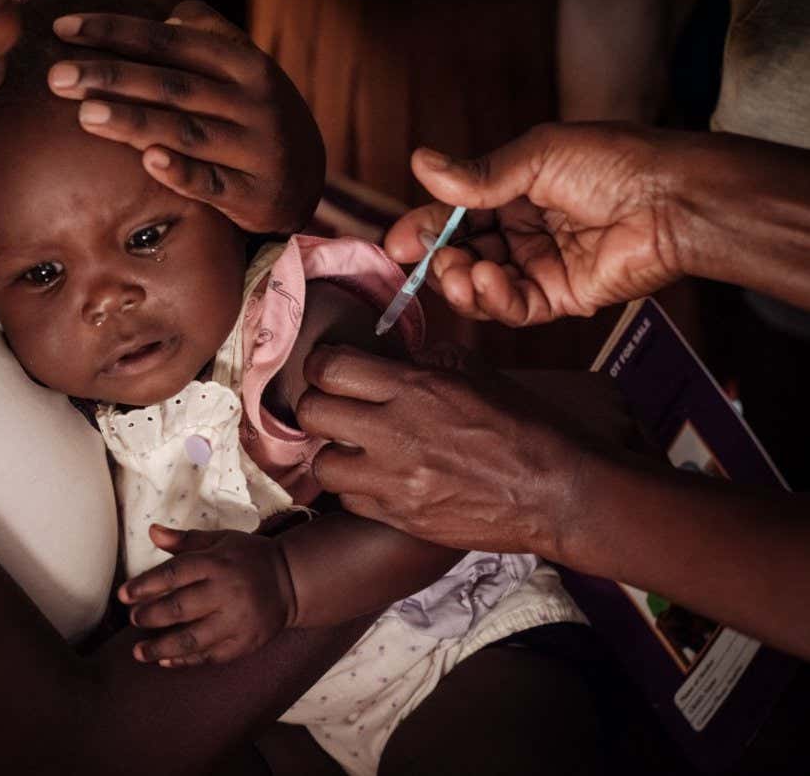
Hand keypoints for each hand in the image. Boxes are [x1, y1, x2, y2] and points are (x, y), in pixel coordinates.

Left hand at [49, 0, 324, 232]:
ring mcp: (254, 149)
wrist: (307, 177)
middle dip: (112, 77)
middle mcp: (251, 102)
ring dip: (135, 122)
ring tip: (84, 114)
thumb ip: (209, 36)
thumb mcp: (245, 67)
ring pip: (186, 132)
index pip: (170, 42)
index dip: (116, 32)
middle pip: (172, 85)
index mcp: (244, 63)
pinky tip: (148, 161)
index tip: (63, 29)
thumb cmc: (256, 113)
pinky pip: (212, 183)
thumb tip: (168, 16)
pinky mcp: (252, 194)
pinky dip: (182, 172)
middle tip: (57, 76)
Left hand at [117, 524, 297, 667]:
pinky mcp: (245, 643)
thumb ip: (184, 541)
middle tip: (133, 620)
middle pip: (180, 608)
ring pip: (193, 639)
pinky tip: (166, 661)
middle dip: (151, 616)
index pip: (174, 574)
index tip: (123, 595)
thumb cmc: (247, 557)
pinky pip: (211, 656)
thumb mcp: (219, 541)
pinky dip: (186, 661)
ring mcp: (237, 621)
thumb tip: (152, 531)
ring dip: (162, 648)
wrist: (291, 582)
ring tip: (139, 653)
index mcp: (217, 563)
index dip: (145, 585)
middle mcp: (226, 592)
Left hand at [295, 344, 609, 558]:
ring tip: (353, 448)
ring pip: (321, 463)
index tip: (327, 368)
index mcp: (417, 387)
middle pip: (312, 412)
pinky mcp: (401, 517)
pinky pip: (348, 499)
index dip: (320, 365)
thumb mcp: (478, 374)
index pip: (330, 368)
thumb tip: (387, 354)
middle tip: (332, 407)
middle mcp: (398, 432)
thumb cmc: (525, 427)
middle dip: (315, 405)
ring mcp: (396, 480)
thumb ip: (426, 359)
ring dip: (332, 452)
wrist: (558, 493)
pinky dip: (355, 488)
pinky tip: (376, 478)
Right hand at [385, 122, 685, 325]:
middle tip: (428, 260)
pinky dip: (494, 300)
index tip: (395, 244)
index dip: (423, 229)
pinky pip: (514, 308)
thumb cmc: (613, 164)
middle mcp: (522, 231)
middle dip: (437, 261)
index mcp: (513, 191)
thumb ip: (477, 176)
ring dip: (460, 283)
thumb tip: (420, 163)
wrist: (672, 200)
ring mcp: (540, 267)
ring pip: (480, 287)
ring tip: (462, 272)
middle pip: (460, 254)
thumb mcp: (536, 157)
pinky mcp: (561, 298)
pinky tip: (488, 283)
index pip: (455, 215)